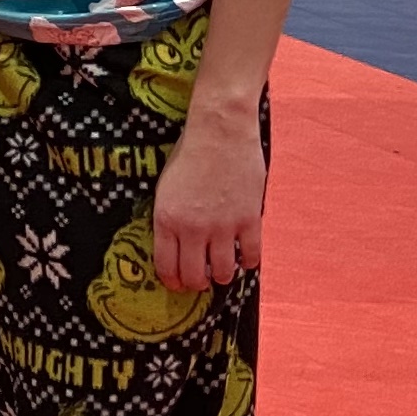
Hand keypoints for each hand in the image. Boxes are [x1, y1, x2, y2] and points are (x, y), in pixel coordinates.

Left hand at [150, 104, 266, 291]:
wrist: (219, 131)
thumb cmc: (189, 155)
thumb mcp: (165, 189)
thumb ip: (170, 219)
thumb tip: (176, 245)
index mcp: (166, 220)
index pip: (166, 267)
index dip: (173, 281)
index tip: (178, 283)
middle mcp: (192, 229)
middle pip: (195, 276)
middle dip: (197, 283)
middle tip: (202, 280)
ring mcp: (222, 226)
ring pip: (223, 272)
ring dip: (223, 275)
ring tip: (223, 270)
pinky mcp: (248, 219)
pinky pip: (250, 255)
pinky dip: (248, 261)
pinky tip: (245, 257)